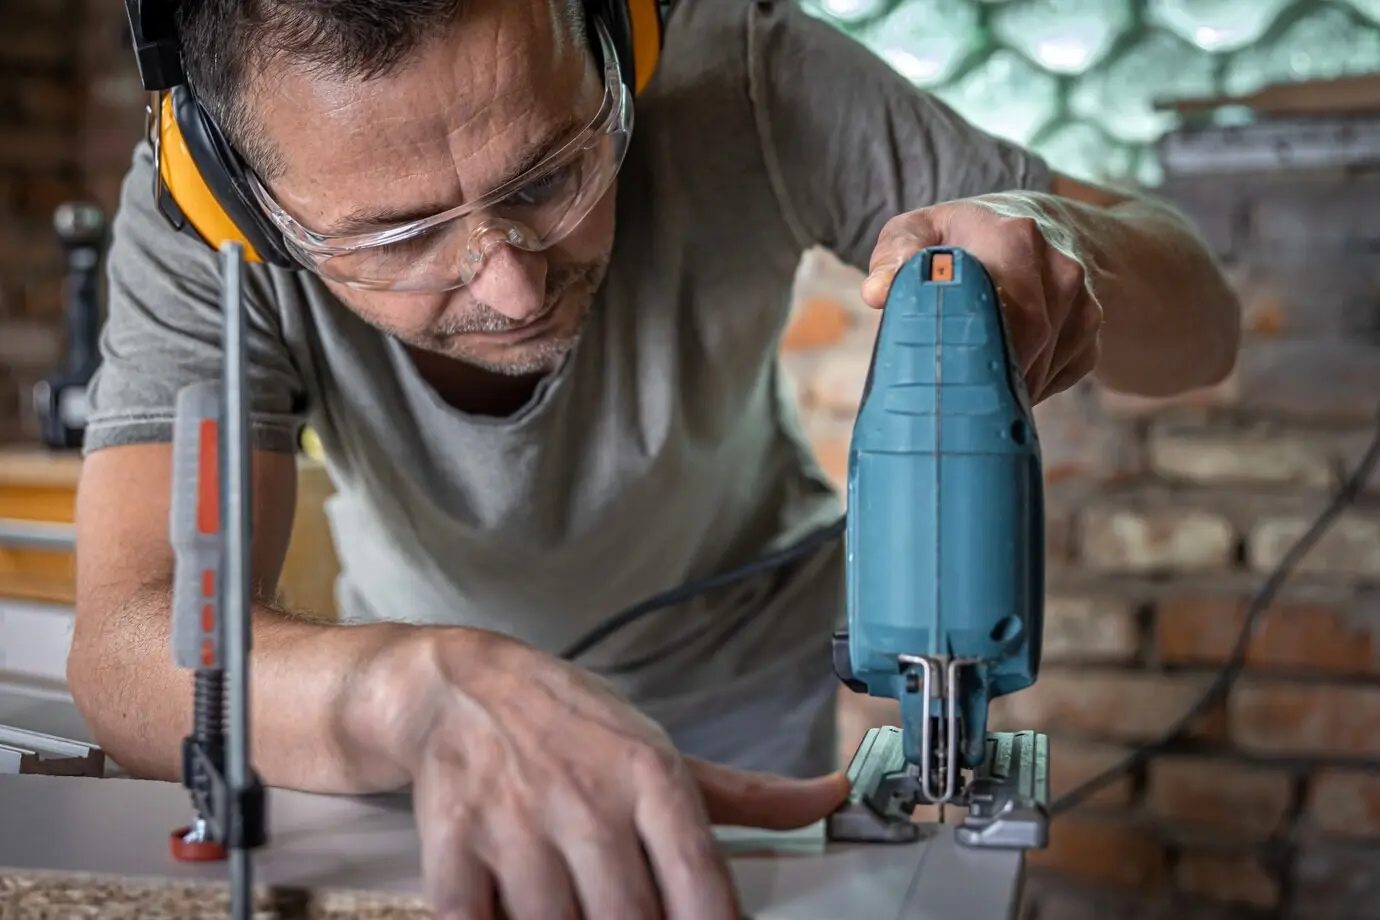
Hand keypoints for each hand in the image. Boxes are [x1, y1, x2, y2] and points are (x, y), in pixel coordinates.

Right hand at [388, 629, 849, 919]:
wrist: (461, 685)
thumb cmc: (572, 724)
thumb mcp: (662, 748)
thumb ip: (748, 795)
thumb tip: (832, 797)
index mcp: (650, 778)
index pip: (701, 883)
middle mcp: (588, 801)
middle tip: (637, 919)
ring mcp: (516, 825)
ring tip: (578, 910)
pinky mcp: (453, 845)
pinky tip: (513, 913)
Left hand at [861, 199, 1103, 402]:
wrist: (1044, 226)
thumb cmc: (966, 236)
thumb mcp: (923, 229)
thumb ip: (896, 254)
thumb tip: (876, 292)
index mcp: (1015, 237)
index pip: (997, 306)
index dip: (965, 347)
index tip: (938, 374)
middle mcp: (1060, 269)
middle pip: (1024, 347)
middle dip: (982, 378)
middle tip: (944, 400)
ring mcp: (1083, 303)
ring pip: (1041, 370)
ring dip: (1002, 386)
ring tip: (965, 388)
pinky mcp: (1091, 334)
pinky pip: (1057, 377)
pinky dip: (1026, 386)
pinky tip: (1000, 373)